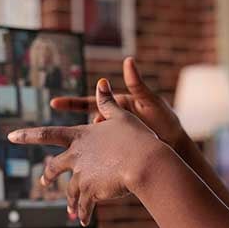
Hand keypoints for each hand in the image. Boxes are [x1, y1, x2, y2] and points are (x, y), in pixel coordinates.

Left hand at [9, 78, 171, 225]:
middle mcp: (76, 156)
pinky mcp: (90, 192)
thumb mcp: (121, 116)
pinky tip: (82, 220)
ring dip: (70, 200)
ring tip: (70, 209)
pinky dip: (83, 214)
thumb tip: (102, 81)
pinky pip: (83, 207)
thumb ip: (108, 102)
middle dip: (48, 176)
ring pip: (69, 190)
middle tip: (43, 182)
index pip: (48, 134)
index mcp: (80, 137)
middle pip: (54, 167)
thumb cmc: (135, 137)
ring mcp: (81, 176)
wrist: (144, 163)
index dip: (28, 135)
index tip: (10, 136)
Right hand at [50, 57, 188, 150]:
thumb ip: (137, 84)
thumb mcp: (150, 101)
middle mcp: (110, 122)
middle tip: (83, 142)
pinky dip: (96, 159)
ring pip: (93, 143)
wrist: (175, 146)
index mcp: (116, 106)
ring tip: (94, 157)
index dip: (70, 104)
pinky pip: (101, 156)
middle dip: (81, 133)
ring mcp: (113, 139)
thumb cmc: (165, 120)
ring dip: (90, 149)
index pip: (89, 103)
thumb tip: (128, 60)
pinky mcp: (116, 154)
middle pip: (87, 126)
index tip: (53, 103)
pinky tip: (92, 167)